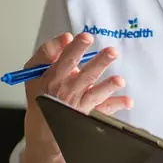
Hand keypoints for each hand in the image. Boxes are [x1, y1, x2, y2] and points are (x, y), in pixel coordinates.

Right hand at [24, 32, 133, 149]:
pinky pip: (104, 111)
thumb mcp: (35, 70)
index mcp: (53, 78)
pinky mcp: (88, 114)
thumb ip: (48, 51)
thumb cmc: (40, 92)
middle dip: (99, 63)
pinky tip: (128, 101)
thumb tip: (67, 38)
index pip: (66, 60)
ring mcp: (79, 105)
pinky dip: (116, 105)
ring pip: (95, 95)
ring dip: (107, 87)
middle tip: (112, 52)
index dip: (75, 48)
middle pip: (85, 76)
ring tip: (119, 80)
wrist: (41, 125)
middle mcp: (67, 91)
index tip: (86, 37)